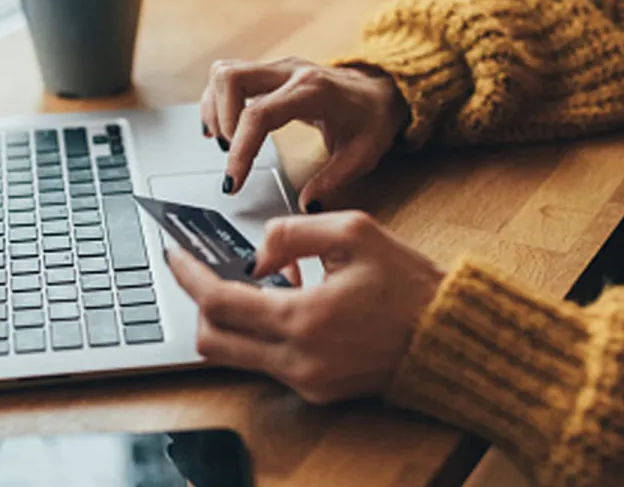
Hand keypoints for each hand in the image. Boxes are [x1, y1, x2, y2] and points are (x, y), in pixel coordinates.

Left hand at [166, 211, 444, 403]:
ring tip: (259, 283)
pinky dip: (261, 332)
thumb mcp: (354, 232)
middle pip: (212, 340)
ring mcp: (306, 381)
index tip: (174, 255)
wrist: (449, 337)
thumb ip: (291, 233)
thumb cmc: (409, 283)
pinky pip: (266, 362)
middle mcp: (299, 360)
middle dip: (199, 302)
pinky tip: (287, 303)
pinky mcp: (316, 391)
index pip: (219, 302)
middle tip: (205, 270)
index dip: (188, 276)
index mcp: (304, 319)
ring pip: (234, 355)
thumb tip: (254, 255)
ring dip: (231, 318)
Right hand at [200, 58, 408, 210]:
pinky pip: (230, 76)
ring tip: (225, 142)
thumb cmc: (372, 119)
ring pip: (225, 72)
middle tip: (230, 154)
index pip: (259, 114)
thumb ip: (334, 180)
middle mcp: (290, 72)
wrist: (382, 89)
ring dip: (215, 108)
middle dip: (220, 120)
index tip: (233, 181)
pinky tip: (221, 128)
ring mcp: (278, 68)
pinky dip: (217, 101)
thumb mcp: (363, 154)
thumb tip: (306, 204)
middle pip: (231, 78)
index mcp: (313, 92)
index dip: (240, 149)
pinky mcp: (270, 72)